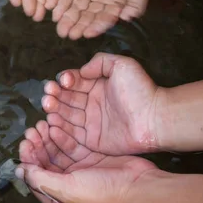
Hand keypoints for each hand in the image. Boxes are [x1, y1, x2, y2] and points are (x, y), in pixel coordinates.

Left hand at [17, 120, 157, 202]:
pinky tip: (56, 126)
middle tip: (32, 130)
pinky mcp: (92, 160)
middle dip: (38, 147)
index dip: (28, 161)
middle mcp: (70, 188)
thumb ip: (41, 179)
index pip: (37, 180)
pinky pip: (73, 146)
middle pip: (46, 165)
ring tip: (42, 124)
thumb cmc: (104, 193)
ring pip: (58, 153)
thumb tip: (20, 171)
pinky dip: (63, 136)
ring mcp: (82, 173)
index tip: (25, 143)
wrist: (139, 186)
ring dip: (49, 139)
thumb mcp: (67, 189)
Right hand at [41, 53, 164, 154]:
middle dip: (55, 95)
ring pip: (66, 115)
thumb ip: (100, 62)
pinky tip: (51, 121)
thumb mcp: (122, 65)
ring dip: (55, 109)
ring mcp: (91, 123)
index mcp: (97, 87)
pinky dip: (60, 128)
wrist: (155, 119)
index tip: (63, 81)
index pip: (74, 82)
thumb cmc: (141, 90)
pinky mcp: (92, 140)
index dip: (65, 81)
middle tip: (49, 94)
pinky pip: (72, 134)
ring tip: (47, 105)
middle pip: (66, 99)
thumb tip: (81, 71)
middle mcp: (91, 104)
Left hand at [51, 0, 150, 38]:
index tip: (86, 34)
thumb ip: (137, 4)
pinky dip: (61, 3)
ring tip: (60, 29)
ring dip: (67, 17)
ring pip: (75, 7)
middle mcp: (99, 0)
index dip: (96, 27)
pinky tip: (54, 12)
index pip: (104, 19)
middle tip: (68, 35)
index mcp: (114, 4)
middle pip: (87, 16)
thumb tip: (127, 19)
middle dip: (77, 26)